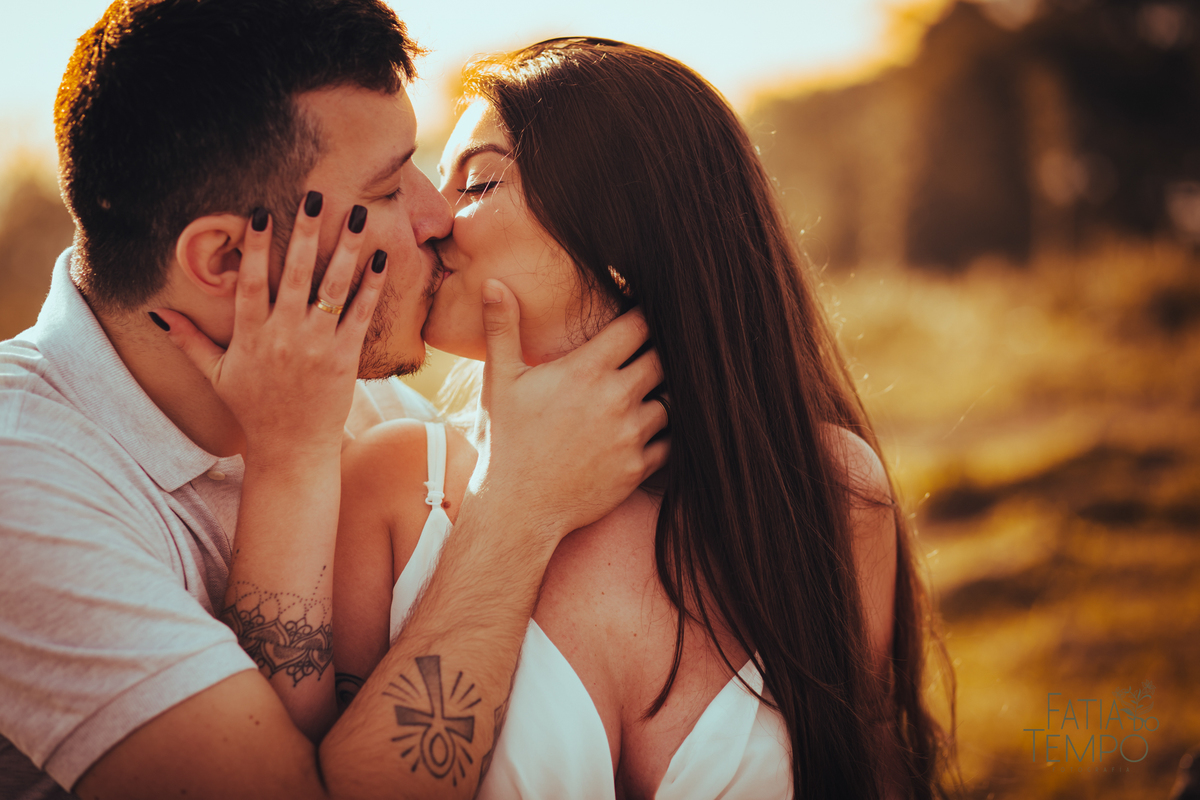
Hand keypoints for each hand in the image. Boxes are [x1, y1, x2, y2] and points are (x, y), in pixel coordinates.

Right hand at [153, 195, 387, 463]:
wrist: (291, 449)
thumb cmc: (252, 409)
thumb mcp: (215, 375)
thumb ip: (188, 341)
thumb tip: (156, 313)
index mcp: (250, 336)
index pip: (252, 282)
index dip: (257, 247)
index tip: (262, 211)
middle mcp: (284, 336)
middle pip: (295, 275)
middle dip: (305, 233)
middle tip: (315, 196)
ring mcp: (317, 346)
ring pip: (333, 289)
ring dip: (346, 249)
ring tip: (359, 215)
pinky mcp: (345, 358)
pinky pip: (360, 314)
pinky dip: (371, 286)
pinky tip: (380, 258)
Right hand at [470, 279, 668, 540]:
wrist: (517, 509)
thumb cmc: (506, 441)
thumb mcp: (500, 381)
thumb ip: (502, 328)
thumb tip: (492, 282)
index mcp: (587, 371)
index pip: (638, 326)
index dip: (643, 317)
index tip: (638, 319)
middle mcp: (616, 399)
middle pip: (663, 360)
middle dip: (657, 354)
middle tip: (646, 355)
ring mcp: (631, 436)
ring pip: (671, 402)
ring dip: (661, 395)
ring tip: (646, 393)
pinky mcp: (638, 468)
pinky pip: (671, 442)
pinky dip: (665, 434)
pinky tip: (647, 429)